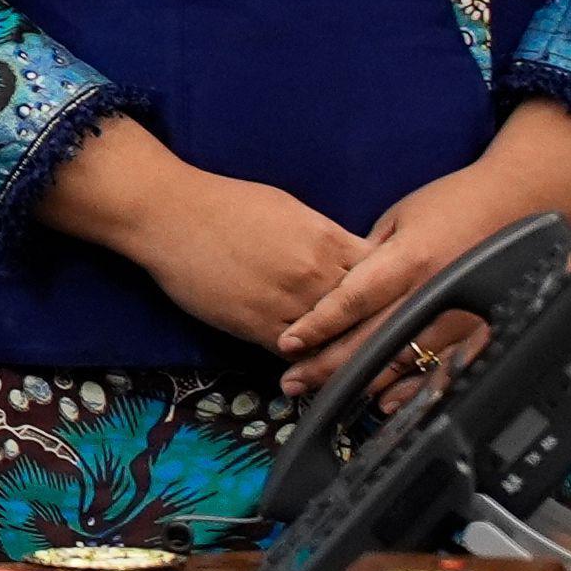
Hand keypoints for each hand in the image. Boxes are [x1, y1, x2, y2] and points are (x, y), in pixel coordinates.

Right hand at [44, 123, 363, 353]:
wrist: (170, 214)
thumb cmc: (226, 203)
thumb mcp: (289, 209)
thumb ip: (325, 238)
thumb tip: (347, 257)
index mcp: (328, 240)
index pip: (380, 275)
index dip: (394, 291)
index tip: (400, 302)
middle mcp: (315, 274)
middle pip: (365, 314)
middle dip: (379, 328)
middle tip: (395, 345)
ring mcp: (287, 303)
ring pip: (334, 340)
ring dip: (346, 352)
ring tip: (363, 366)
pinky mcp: (257, 326)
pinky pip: (296, 353)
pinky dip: (308, 360)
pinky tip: (316, 367)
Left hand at [274, 103, 570, 394]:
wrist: (519, 201)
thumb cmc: (456, 202)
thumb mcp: (400, 217)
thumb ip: (367, 256)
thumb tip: (334, 290)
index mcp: (411, 259)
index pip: (354, 300)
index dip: (318, 326)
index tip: (289, 344)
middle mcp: (435, 291)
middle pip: (373, 340)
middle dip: (327, 365)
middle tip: (293, 380)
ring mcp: (461, 317)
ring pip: (402, 361)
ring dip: (360, 382)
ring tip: (323, 394)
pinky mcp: (479, 331)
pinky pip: (441, 370)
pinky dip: (409, 389)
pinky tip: (383, 402)